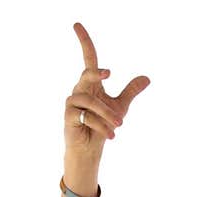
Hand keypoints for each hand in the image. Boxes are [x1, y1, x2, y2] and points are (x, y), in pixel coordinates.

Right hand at [64, 21, 150, 156]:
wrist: (90, 150)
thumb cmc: (101, 127)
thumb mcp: (120, 107)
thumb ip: (130, 91)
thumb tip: (147, 78)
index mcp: (91, 84)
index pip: (88, 58)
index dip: (84, 41)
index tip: (77, 24)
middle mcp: (79, 89)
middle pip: (87, 73)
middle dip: (97, 74)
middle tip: (109, 74)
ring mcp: (72, 103)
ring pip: (90, 101)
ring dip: (107, 113)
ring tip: (120, 125)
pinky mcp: (69, 117)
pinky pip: (85, 116)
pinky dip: (100, 125)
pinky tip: (111, 135)